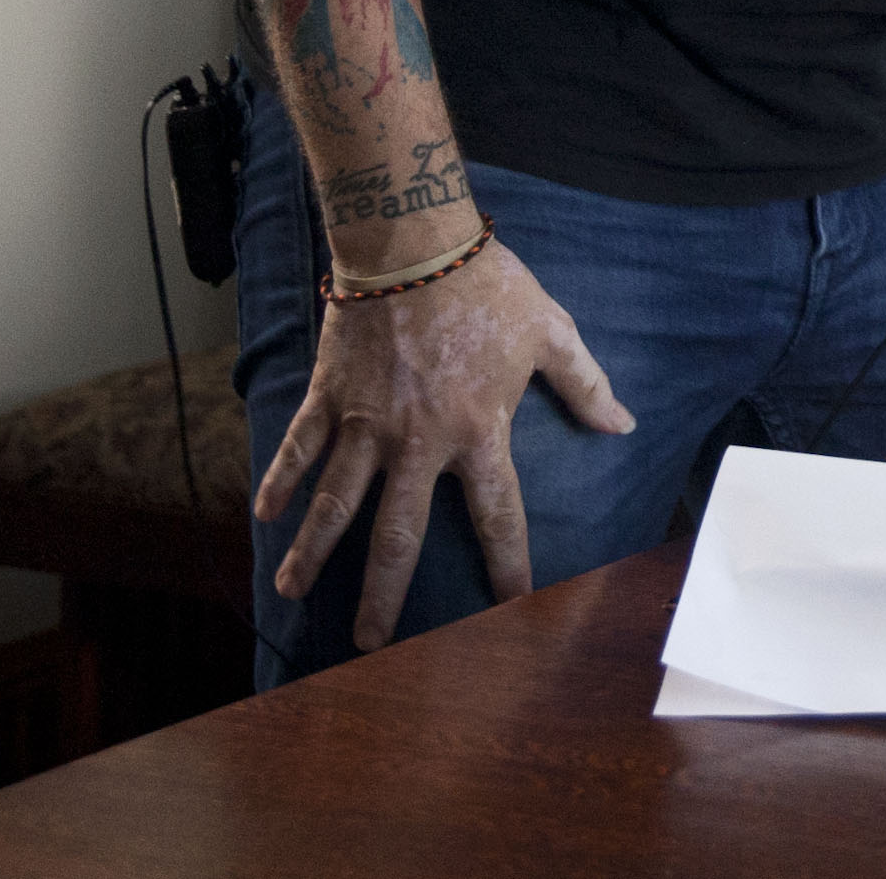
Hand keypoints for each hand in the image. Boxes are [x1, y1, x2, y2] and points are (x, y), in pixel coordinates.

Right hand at [252, 237, 634, 649]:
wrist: (411, 242)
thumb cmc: (486, 286)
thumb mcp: (550, 330)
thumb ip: (585, 384)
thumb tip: (623, 425)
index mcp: (477, 431)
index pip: (498, 514)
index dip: (508, 563)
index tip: (511, 606)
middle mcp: (417, 442)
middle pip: (398, 534)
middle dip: (383, 593)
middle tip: (367, 642)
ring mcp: (366, 423)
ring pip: (334, 503)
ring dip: (312, 551)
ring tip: (290, 593)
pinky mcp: (330, 397)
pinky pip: (299, 447)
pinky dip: (278, 480)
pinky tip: (262, 516)